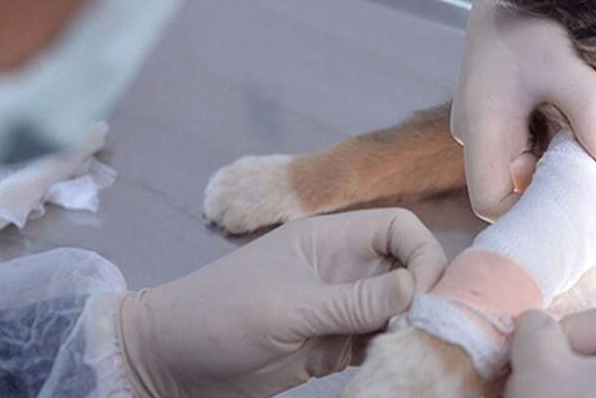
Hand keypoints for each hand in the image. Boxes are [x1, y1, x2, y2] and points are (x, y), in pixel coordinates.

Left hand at [118, 208, 446, 397]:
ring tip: (411, 353)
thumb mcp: (289, 307)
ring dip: (410, 329)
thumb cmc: (220, 318)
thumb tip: (416, 287)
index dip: (423, 253)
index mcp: (330, 240)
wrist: (170, 362)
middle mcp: (342, 270)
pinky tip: (393, 366)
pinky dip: (391, 354)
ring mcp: (338, 309)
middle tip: (425, 331)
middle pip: (407, 270)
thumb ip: (353, 300)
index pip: (398, 228)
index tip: (425, 293)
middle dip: (425, 296)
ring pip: (397, 310)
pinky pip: (377, 344)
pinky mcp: (332, 347)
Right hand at [451, 0, 595, 220]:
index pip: (491, 202)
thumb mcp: (566, 61)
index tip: (579, 197)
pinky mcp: (502, 109)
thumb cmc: (532, 12)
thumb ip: (592, 113)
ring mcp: (487, 121)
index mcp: (482, 125)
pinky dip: (557, 148)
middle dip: (555, 191)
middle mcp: (476, 131)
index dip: (530, 212)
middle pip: (510, 189)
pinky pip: (527, 146)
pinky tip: (589, 133)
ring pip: (521, 168)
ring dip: (559, 168)